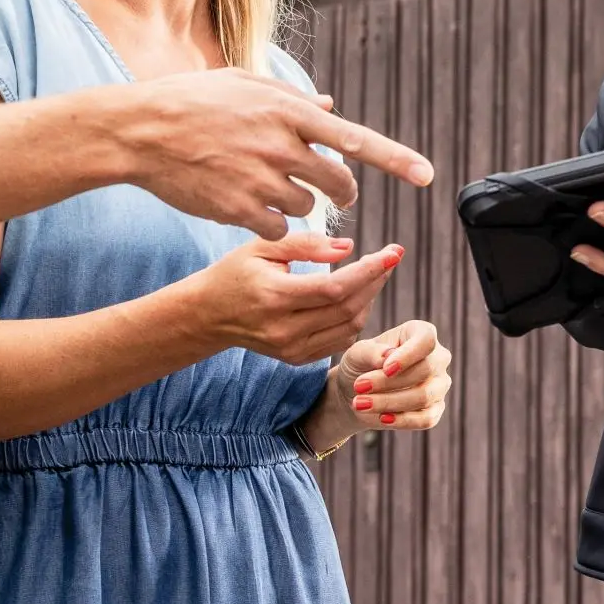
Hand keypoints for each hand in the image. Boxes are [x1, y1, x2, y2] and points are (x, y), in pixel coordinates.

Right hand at [108, 70, 434, 237]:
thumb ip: (292, 98)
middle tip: (335, 192)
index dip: (394, 158)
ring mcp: (262, 179)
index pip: (355, 138)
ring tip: (269, 187)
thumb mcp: (244, 84)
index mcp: (288, 110)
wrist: (140, 130)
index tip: (426, 174)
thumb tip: (330, 107)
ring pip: (309, 208)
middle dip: (343, 191)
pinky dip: (274, 227)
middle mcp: (282, 144)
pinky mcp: (240, 209)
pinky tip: (252, 209)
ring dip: (300, 205)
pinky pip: (279, 230)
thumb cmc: (190, 100)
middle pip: (338, 181)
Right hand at [181, 232, 401, 364]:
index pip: (336, 287)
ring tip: (375, 274)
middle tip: (390, 258)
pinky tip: (356, 297)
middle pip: (347, 308)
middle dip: (376, 281)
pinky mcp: (295, 359)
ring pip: (349, 327)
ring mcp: (291, 349)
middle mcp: (284, 329)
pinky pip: (339, 340)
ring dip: (370, 300)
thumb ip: (306, 244)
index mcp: (275, 296)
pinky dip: (355, 319)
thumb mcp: (263, 246)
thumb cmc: (236, 272)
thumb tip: (349, 248)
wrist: (209, 314)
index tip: (395, 251)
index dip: (370, 270)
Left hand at [308, 318, 451, 451]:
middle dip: (388, 382)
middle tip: (358, 387)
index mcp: (420, 333)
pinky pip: (427, 418)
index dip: (408, 355)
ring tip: (360, 403)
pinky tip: (382, 418)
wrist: (356, 394)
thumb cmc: (360, 365)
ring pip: (424, 396)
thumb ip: (371, 352)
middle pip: (424, 369)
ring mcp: (439, 385)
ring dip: (389, 401)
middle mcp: (437, 357)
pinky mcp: (435, 409)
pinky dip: (403, 420)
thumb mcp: (357, 354)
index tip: (385, 368)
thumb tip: (387, 357)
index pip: (426, 340)